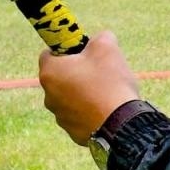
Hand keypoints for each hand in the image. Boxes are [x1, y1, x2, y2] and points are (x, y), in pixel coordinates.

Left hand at [37, 29, 139, 144]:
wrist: (120, 123)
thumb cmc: (110, 82)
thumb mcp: (107, 48)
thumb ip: (100, 37)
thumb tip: (100, 38)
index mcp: (51, 72)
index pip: (49, 53)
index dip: (67, 49)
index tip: (85, 51)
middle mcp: (48, 95)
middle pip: (61, 76)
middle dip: (78, 71)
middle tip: (101, 71)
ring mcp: (59, 115)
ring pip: (70, 96)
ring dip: (84, 92)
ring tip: (108, 92)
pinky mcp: (72, 131)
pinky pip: (80, 114)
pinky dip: (90, 110)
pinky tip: (108, 108)